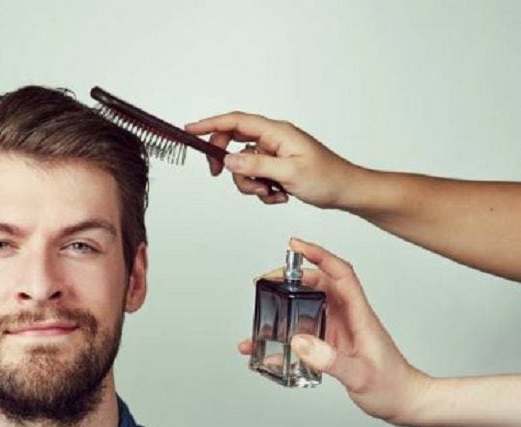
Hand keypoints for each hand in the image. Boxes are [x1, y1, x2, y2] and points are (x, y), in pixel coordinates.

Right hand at [185, 112, 360, 207]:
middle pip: (233, 143)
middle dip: (227, 164)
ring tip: (270, 192)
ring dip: (250, 184)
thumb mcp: (289, 173)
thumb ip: (256, 165)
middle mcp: (273, 139)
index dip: (210, 124)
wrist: (346, 190)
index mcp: (276, 132)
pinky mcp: (276, 167)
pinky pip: (255, 177)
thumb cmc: (327, 178)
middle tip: (220, 175)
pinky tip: (279, 195)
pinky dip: (262, 190)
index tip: (190, 130)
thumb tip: (228, 159)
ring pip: (242, 166)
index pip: (236, 122)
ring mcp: (274, 153)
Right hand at [238, 238, 431, 423]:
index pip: (340, 274)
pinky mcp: (334, 344)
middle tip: (267, 280)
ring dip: (287, 301)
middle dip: (292, 277)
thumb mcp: (360, 376)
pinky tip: (271, 347)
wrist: (406, 402)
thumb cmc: (393, 388)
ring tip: (265, 306)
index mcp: (359, 316)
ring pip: (310, 305)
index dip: (319, 255)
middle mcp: (349, 318)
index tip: (295, 247)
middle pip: (319, 285)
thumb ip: (329, 360)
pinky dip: (287, 334)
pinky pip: (306, 330)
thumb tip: (298, 341)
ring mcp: (341, 330)